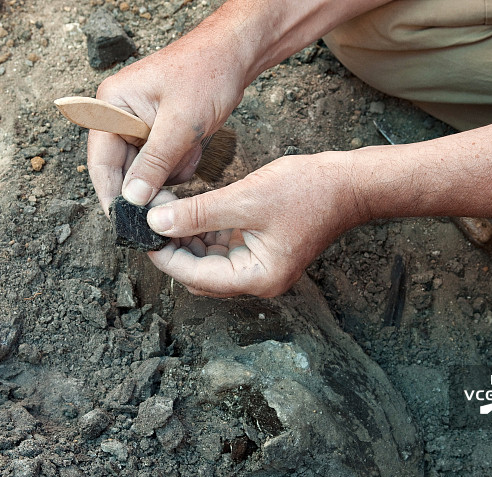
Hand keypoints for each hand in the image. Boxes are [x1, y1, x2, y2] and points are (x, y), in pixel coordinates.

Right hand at [86, 28, 246, 212]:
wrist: (236, 56)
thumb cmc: (206, 75)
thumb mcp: (179, 124)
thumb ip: (154, 163)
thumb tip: (132, 198)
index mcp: (112, 105)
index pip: (101, 161)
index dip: (111, 194)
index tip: (124, 222)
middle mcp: (120, 115)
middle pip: (123, 168)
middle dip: (149, 183)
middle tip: (167, 203)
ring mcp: (141, 123)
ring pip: (147, 169)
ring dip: (170, 171)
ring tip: (189, 151)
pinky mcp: (161, 131)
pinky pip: (165, 162)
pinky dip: (182, 162)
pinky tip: (195, 147)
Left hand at [144, 153, 368, 296]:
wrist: (349, 184)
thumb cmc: (309, 192)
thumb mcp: (246, 199)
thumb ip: (199, 213)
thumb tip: (157, 223)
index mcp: (257, 277)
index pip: (197, 276)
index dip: (166, 256)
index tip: (142, 234)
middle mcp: (257, 278)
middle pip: (201, 273)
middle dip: (174, 248)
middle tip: (151, 219)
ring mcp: (260, 264)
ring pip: (209, 260)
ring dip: (187, 239)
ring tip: (165, 211)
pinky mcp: (261, 248)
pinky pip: (223, 246)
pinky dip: (204, 231)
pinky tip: (188, 211)